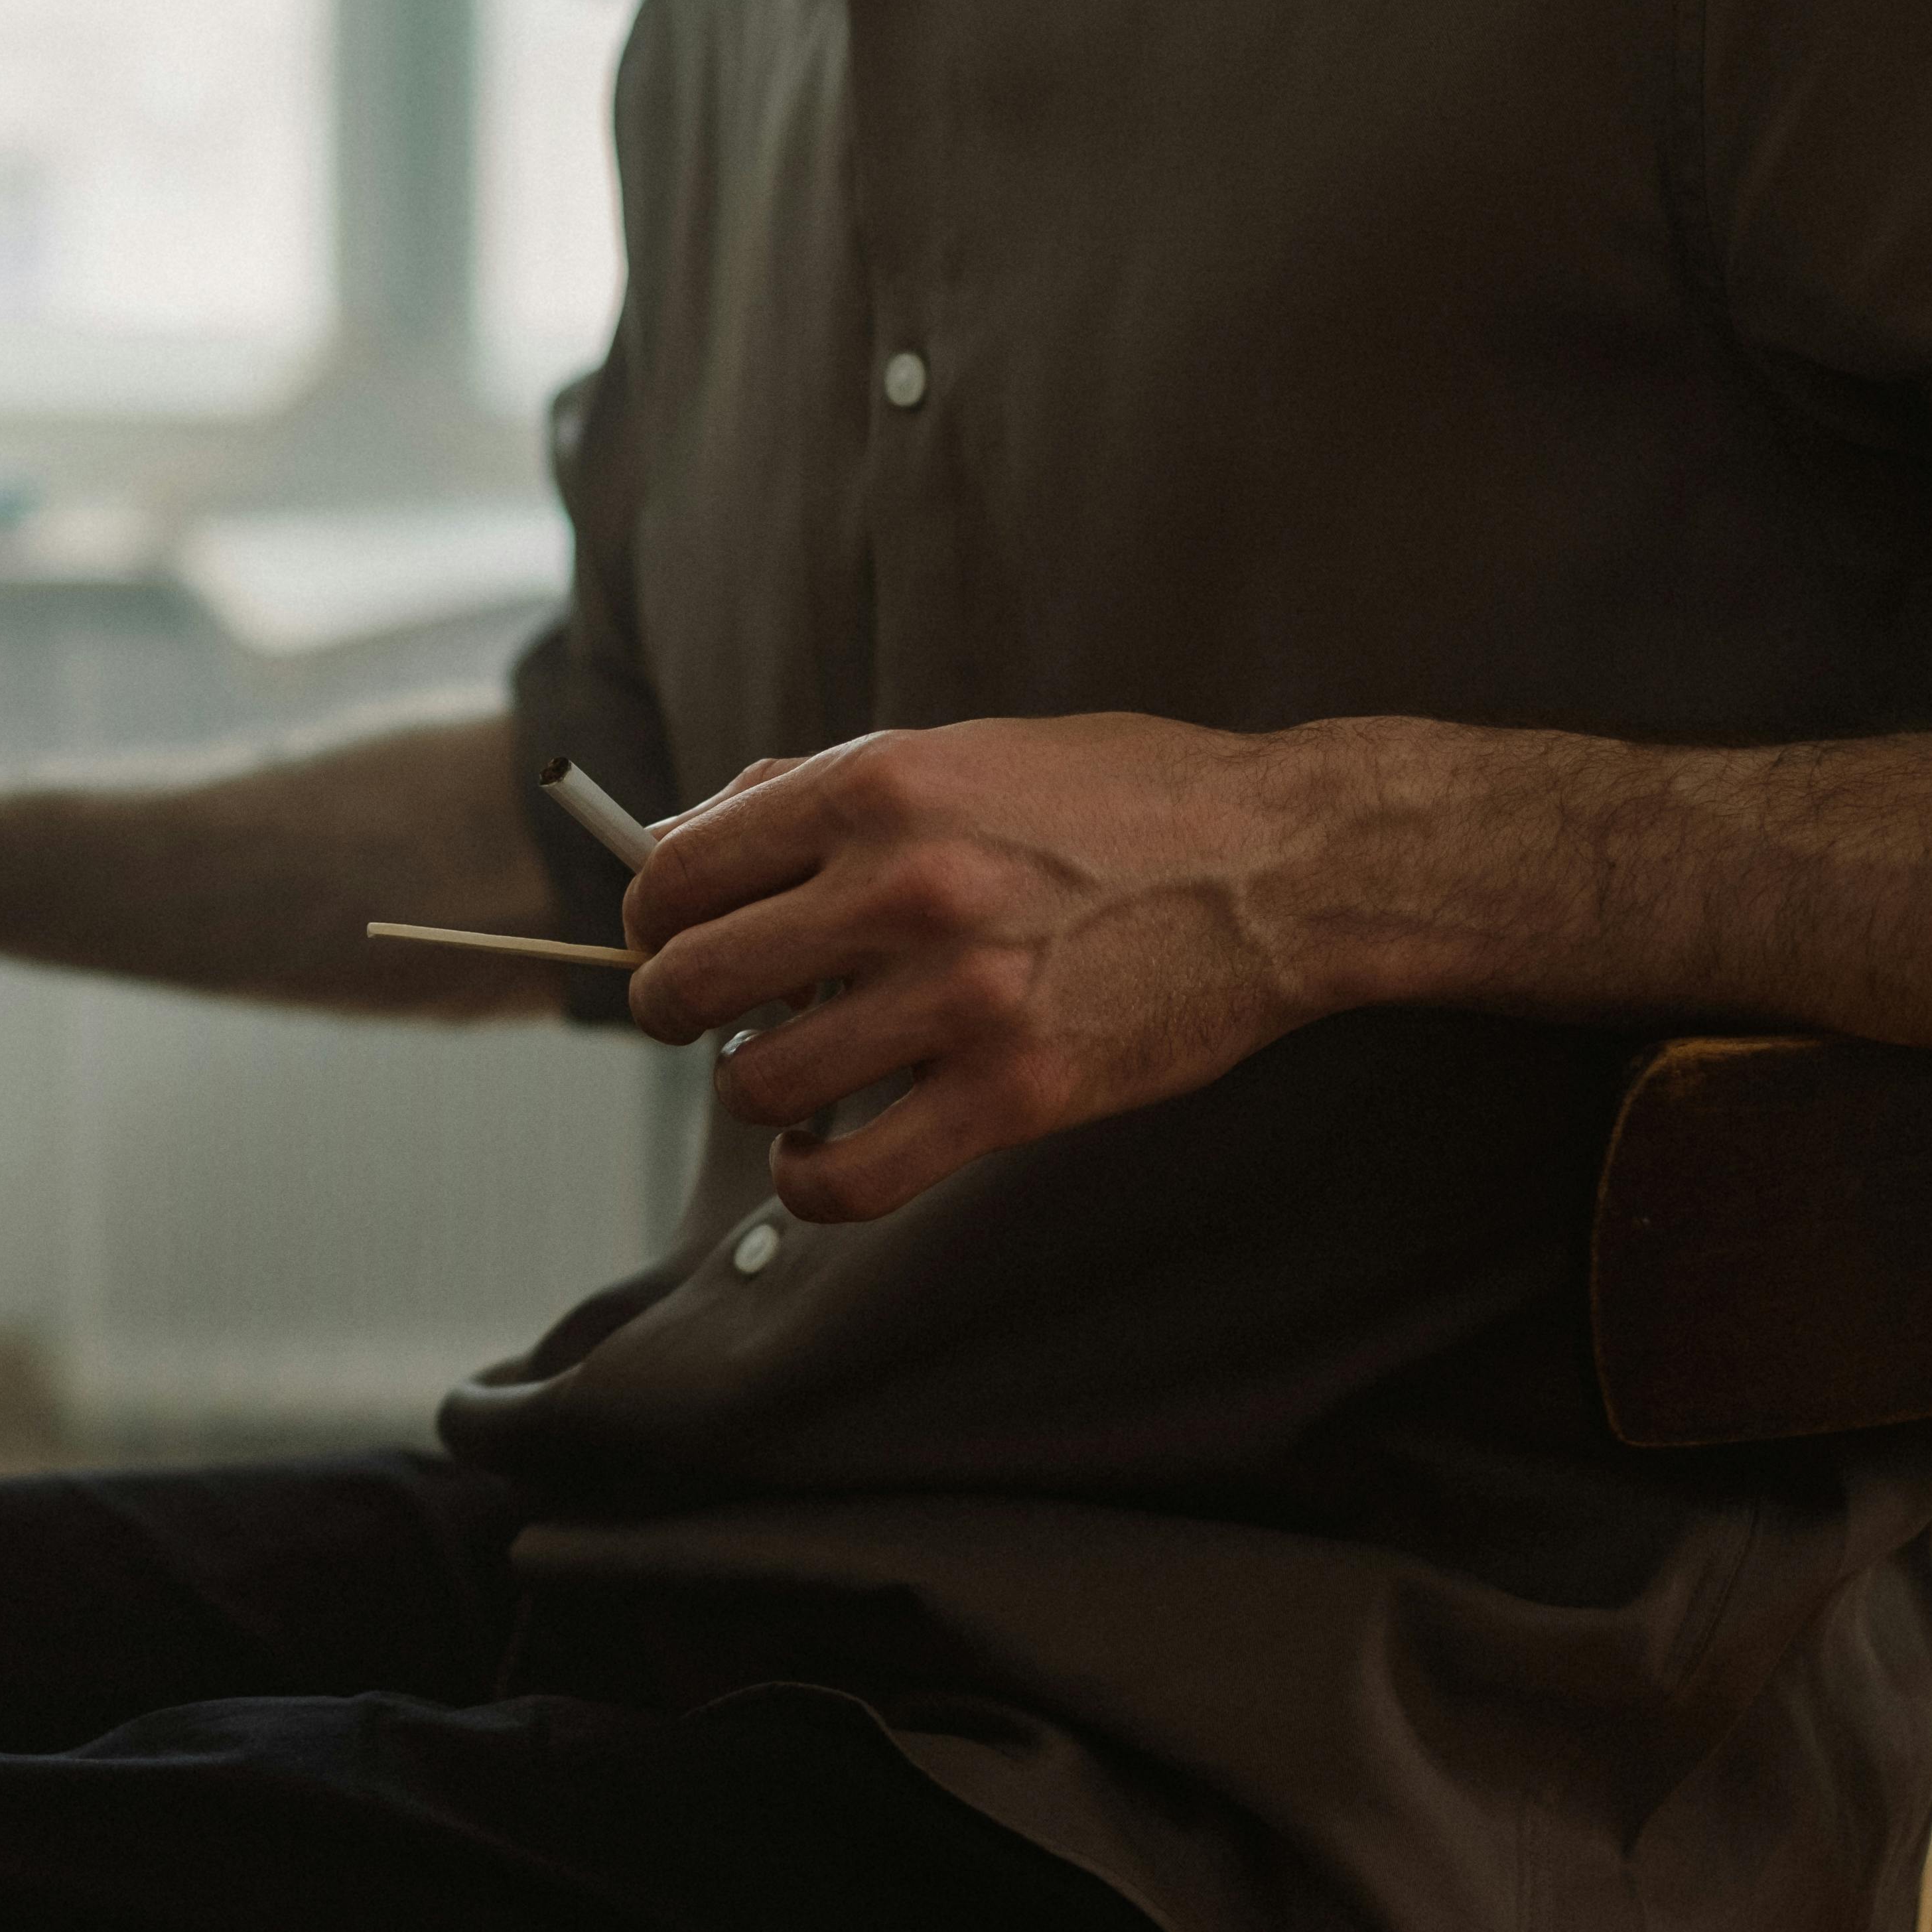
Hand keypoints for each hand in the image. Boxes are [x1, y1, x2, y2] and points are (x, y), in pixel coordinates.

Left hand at [623, 715, 1341, 1222]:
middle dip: (673, 1008)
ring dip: (753, 1090)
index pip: (680, 871)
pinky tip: (820, 1155)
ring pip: (758, 1083)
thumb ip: (822, 792)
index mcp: (878, 786)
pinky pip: (851, 1177)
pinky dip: (810, 1181)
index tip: (670, 940)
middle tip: (705, 1018)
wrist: (1279, 866)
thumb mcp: (964, 750)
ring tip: (791, 1076)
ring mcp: (959, 997)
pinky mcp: (1015, 1093)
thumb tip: (683, 840)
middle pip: (690, 981)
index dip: (652, 918)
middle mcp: (902, 887)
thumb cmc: (1125, 800)